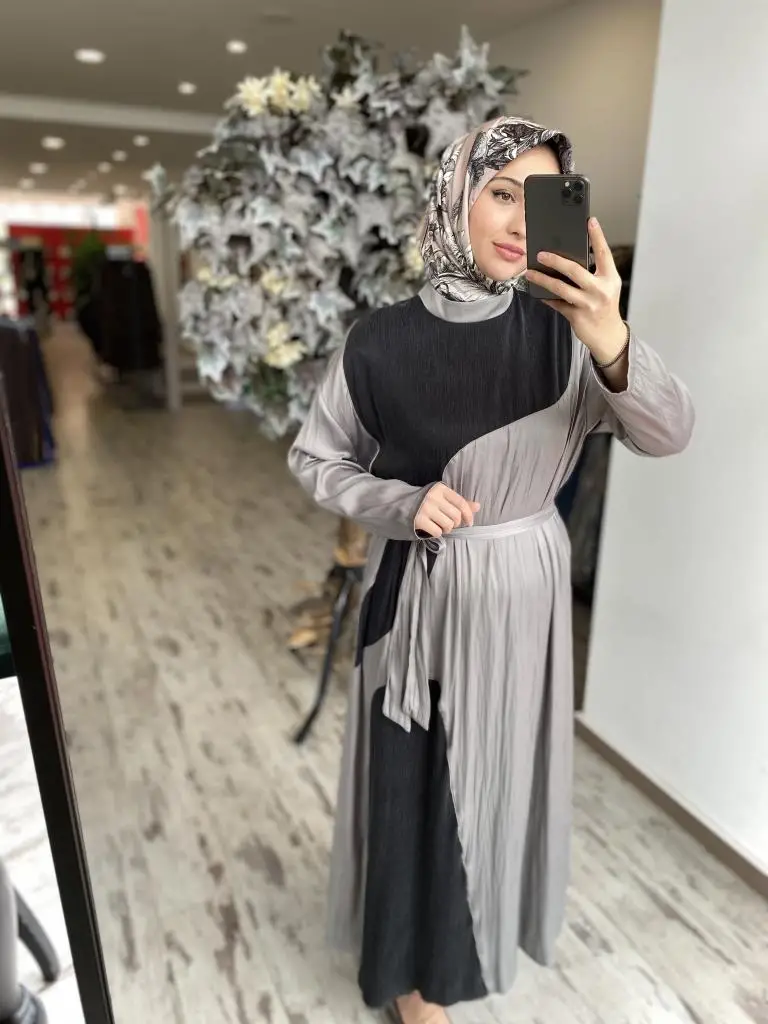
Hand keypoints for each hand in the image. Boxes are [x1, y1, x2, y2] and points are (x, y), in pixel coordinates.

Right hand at [415, 484, 480, 538]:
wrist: (399, 504)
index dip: (468, 515)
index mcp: (441, 489)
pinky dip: (437, 533)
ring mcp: (425, 509)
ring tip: (440, 526)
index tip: (469, 522)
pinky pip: (437, 532)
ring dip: (447, 529)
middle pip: (456, 516)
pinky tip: (431, 528)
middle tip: (449, 524)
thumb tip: (478, 506)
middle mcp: (433, 497)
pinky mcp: (418, 520)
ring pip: (448, 525)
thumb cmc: (426, 501)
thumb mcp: (441, 498)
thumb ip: (458, 502)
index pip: (461, 502)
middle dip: (455, 523)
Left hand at [525, 217, 626, 364]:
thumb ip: (593, 273)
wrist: (608, 335)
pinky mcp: (577, 316)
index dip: (597, 236)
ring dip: (543, 279)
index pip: (604, 253)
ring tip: (531, 272)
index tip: (590, 221)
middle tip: (541, 253)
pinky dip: (546, 297)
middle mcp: (601, 289)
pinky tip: (536, 291)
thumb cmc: (604, 306)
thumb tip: (569, 259)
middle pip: (575, 270)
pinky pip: (557, 303)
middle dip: (555, 260)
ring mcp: (588, 303)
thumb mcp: (606, 287)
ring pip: (561, 288)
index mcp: (610, 278)